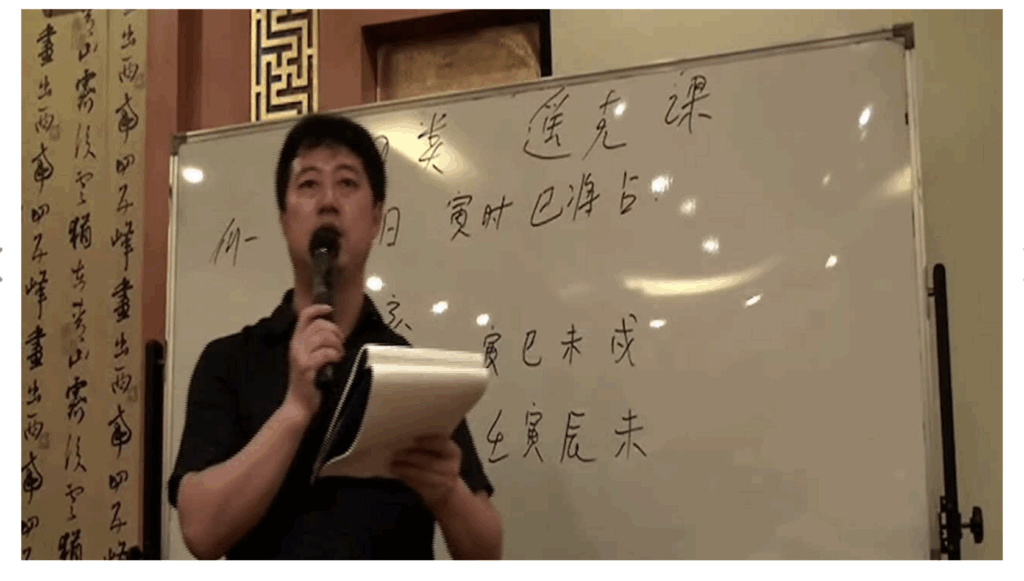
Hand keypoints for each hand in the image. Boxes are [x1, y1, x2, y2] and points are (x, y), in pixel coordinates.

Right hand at [284, 304, 343, 419]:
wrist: (298, 406)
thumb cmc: (309, 383)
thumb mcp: (310, 359)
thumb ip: (317, 344)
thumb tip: (335, 331)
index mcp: (296, 341)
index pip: (304, 315)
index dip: (318, 308)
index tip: (330, 309)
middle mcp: (296, 346)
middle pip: (319, 324)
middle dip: (335, 331)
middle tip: (340, 344)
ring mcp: (300, 356)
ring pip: (323, 337)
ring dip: (337, 345)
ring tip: (339, 355)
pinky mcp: (306, 367)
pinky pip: (326, 353)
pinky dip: (335, 355)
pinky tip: (336, 361)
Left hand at [391, 435, 461, 513]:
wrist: (445, 488)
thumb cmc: (437, 462)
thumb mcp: (438, 452)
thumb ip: (427, 444)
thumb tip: (405, 440)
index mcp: (454, 453)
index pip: (443, 444)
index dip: (429, 441)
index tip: (414, 439)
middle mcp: (451, 468)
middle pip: (430, 462)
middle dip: (411, 457)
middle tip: (395, 453)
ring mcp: (443, 483)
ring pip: (422, 476)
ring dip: (405, 469)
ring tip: (392, 464)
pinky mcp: (433, 494)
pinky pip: (417, 486)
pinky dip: (405, 478)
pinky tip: (396, 472)